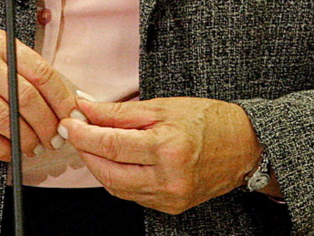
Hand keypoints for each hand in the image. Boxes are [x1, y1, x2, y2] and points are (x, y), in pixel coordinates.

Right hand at [0, 28, 80, 162]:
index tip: (71, 116)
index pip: (39, 71)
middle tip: (55, 138)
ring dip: (25, 138)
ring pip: (4, 117)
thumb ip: (25, 70)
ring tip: (34, 147)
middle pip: (24, 96)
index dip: (60, 98)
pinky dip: (2, 148)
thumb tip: (66, 99)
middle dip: (45, 123)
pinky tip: (12, 152)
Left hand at [60, 96, 278, 213]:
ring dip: (98, 166)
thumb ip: (121, 112)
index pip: (112, 145)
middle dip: (86, 152)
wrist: (243, 146)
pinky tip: (113, 159)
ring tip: (90, 143)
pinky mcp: (171, 207)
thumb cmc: (206, 119)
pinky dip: (117, 177)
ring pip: (118, 187)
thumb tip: (86, 108)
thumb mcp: (163, 106)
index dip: (84, 134)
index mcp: (168, 147)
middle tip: (74, 131)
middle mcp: (169, 178)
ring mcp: (170, 197)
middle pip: (109, 172)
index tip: (69, 121)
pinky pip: (133, 194)